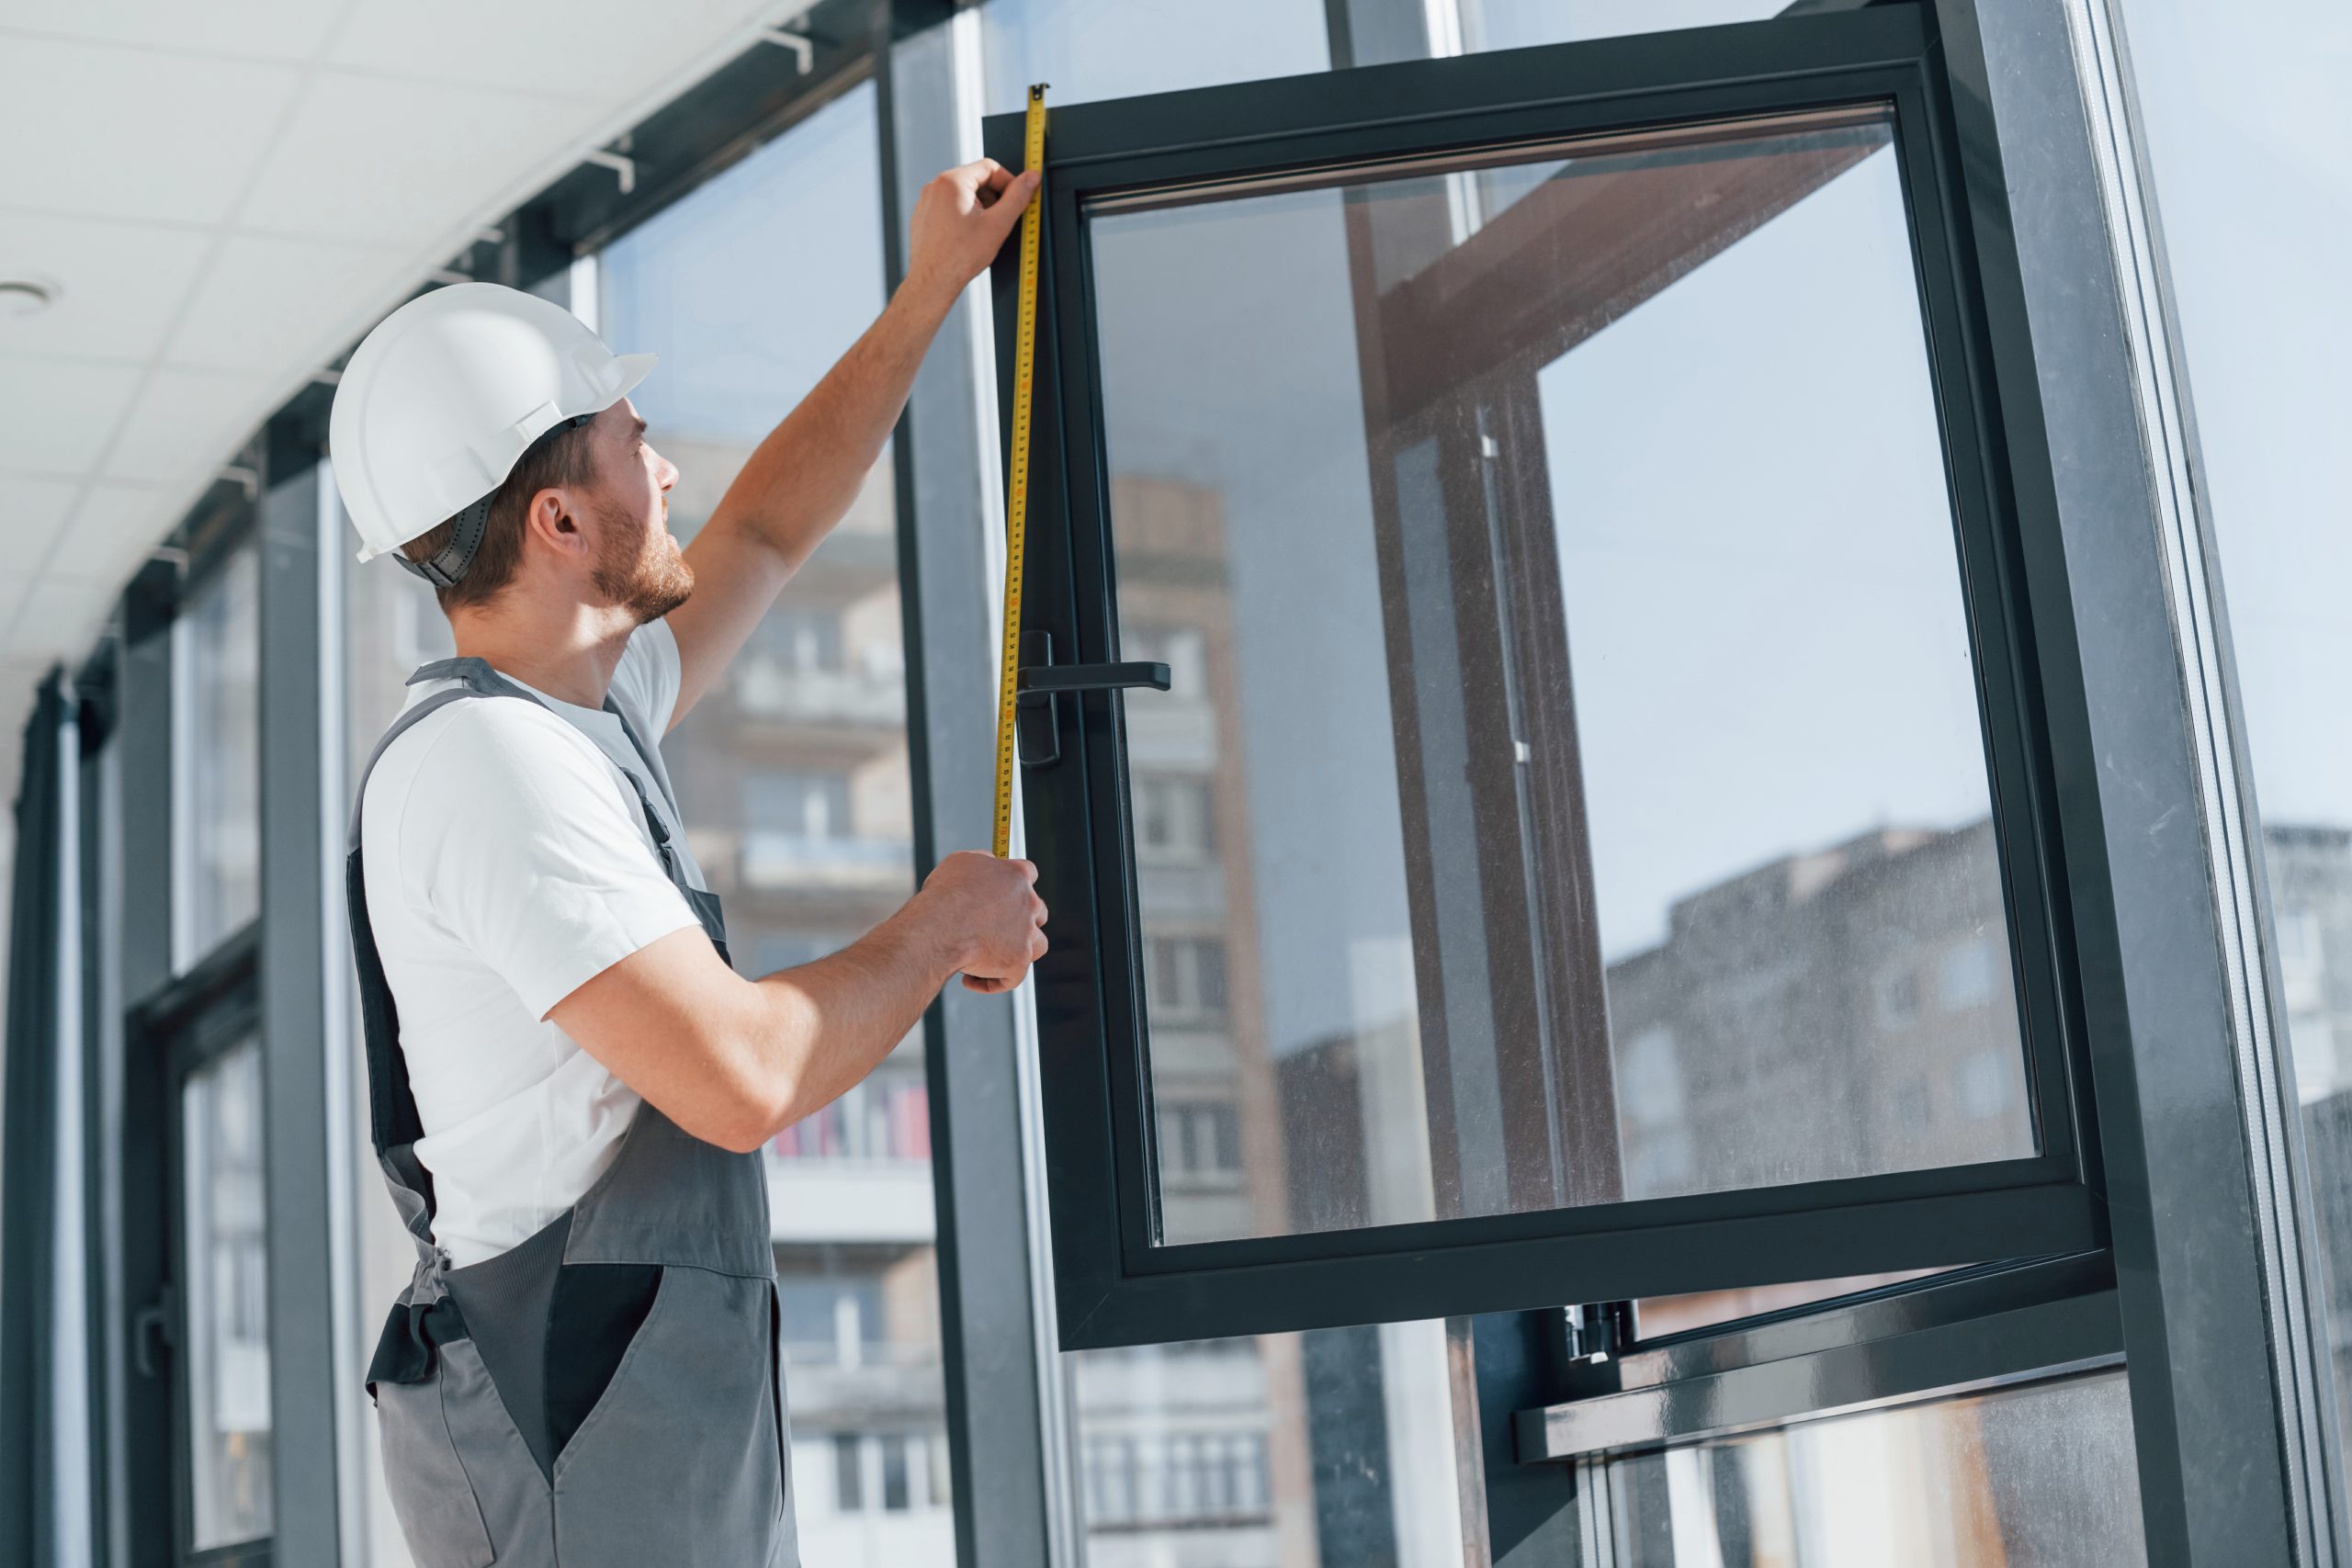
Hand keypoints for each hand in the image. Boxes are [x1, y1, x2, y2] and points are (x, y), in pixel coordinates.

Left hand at [902, 158, 1041, 311]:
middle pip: (976, 180)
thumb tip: (1031, 179)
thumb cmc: (960, 257)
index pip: (990, 167)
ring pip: (963, 194)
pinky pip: (950, 207)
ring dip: (980, 208)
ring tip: (983, 232)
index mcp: (952, 181)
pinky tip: (968, 238)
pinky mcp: (924, 216)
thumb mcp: (998, 224)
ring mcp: (927, 201)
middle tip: (1001, 220)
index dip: (1009, 182)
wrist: (932, 282)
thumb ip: (1018, 197)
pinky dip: (964, 216)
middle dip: (993, 198)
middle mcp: (935, 186)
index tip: (1018, 197)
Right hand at [917, 849, 1048, 993]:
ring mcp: (1026, 935)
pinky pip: (1012, 977)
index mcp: (1016, 876)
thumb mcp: (960, 863)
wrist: (938, 927)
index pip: (1028, 874)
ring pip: (1036, 945)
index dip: (1015, 886)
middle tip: (992, 928)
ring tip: (990, 955)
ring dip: (1017, 951)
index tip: (1002, 893)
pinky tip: (969, 979)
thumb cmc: (943, 894)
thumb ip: (982, 863)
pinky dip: (991, 982)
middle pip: (1037, 912)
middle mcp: (1029, 904)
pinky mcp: (1018, 963)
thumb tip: (988, 865)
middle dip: (1020, 920)